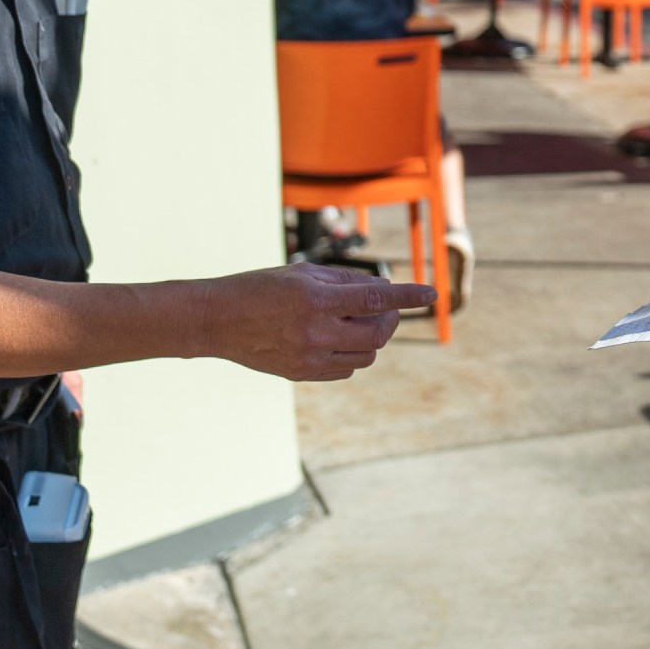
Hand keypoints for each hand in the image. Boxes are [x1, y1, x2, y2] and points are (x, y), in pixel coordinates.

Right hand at [203, 263, 434, 381]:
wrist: (217, 321)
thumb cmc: (260, 288)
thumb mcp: (302, 274)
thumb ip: (345, 281)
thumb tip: (383, 288)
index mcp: (316, 298)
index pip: (376, 297)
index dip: (409, 295)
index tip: (432, 294)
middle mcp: (315, 330)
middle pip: (378, 332)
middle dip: (390, 318)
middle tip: (384, 307)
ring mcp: (309, 357)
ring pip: (366, 355)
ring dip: (371, 337)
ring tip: (354, 321)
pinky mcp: (302, 374)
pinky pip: (346, 369)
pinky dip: (352, 354)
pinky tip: (338, 339)